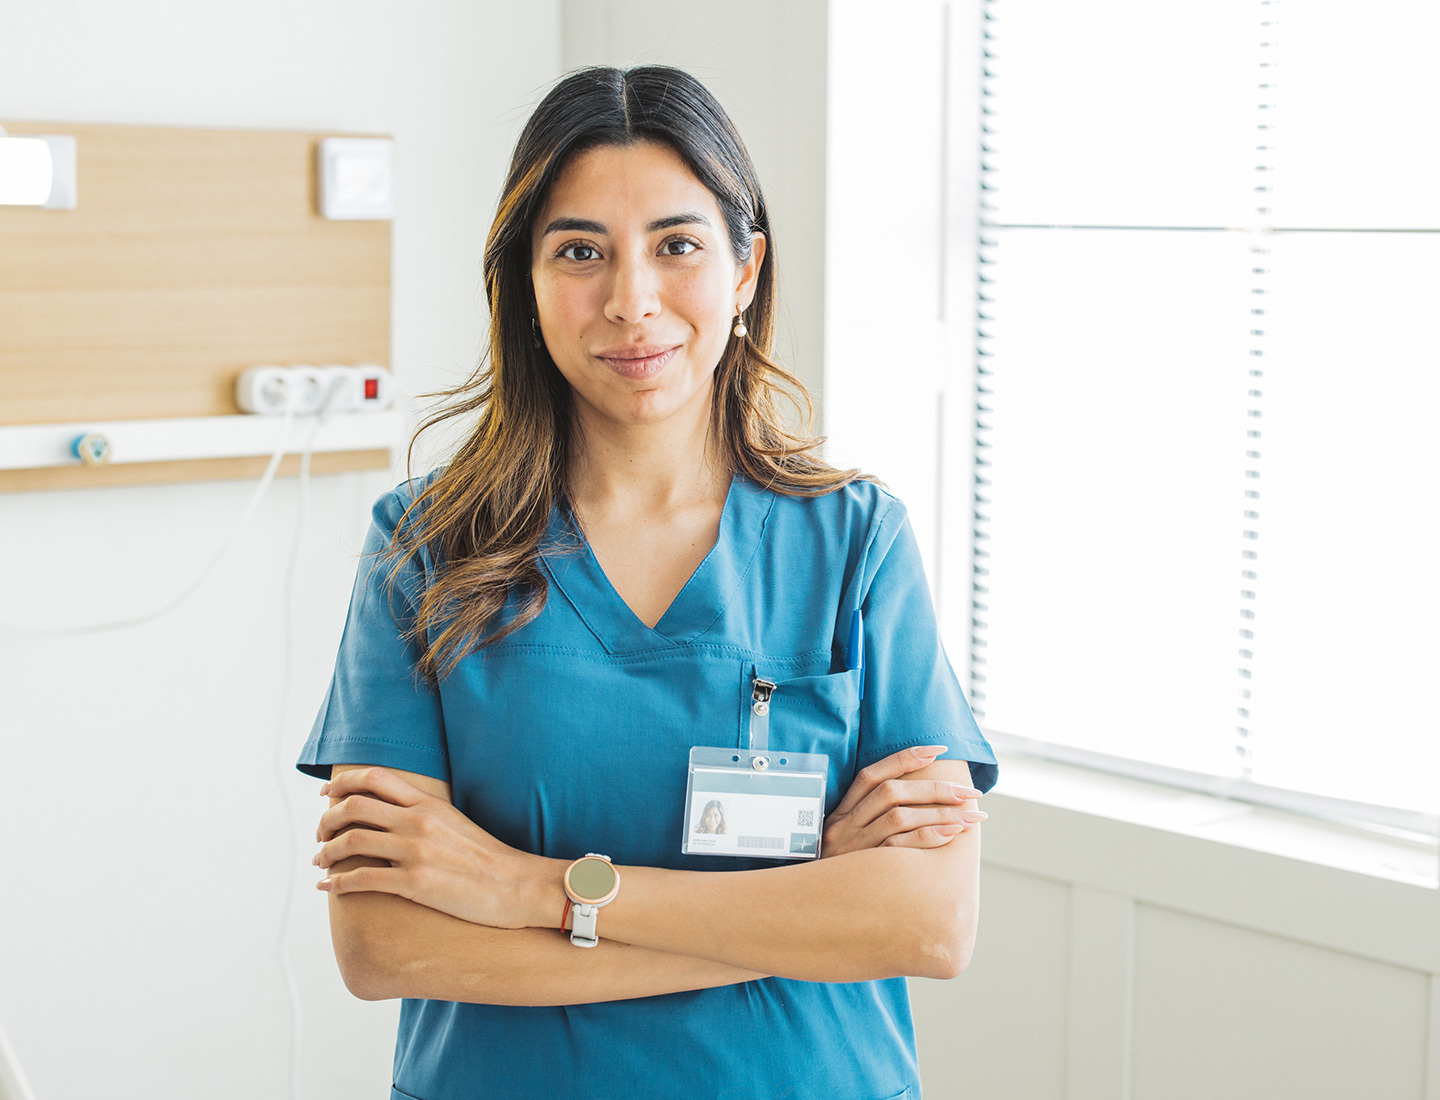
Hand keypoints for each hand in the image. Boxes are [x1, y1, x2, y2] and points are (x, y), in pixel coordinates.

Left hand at [312, 766, 540, 928]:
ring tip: (320, 862)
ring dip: (326, 852)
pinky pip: (362, 879)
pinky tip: (328, 887)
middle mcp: (418, 822)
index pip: (375, 778)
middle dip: (326, 820)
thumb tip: (394, 817)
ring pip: (351, 842)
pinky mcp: (415, 884)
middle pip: (354, 807)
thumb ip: (424, 815)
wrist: (517, 885)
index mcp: (428, 804)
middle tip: (320, 834)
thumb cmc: (487, 859)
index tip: (326, 794)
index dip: (343, 783)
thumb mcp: (455, 823)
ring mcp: (415, 852)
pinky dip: (337, 883)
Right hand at [820, 745, 986, 857]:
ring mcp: (851, 847)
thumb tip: (915, 797)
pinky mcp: (861, 871)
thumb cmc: (841, 873)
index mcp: (841, 812)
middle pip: (890, 793)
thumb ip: (869, 819)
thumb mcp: (845, 840)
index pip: (871, 775)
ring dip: (939, 813)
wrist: (814, 909)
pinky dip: (928, 836)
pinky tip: (952, 834)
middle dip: (935, 789)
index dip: (904, 758)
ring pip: (898, 818)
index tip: (939, 750)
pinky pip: (898, 848)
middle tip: (970, 793)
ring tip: (970, 815)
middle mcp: (843, 825)